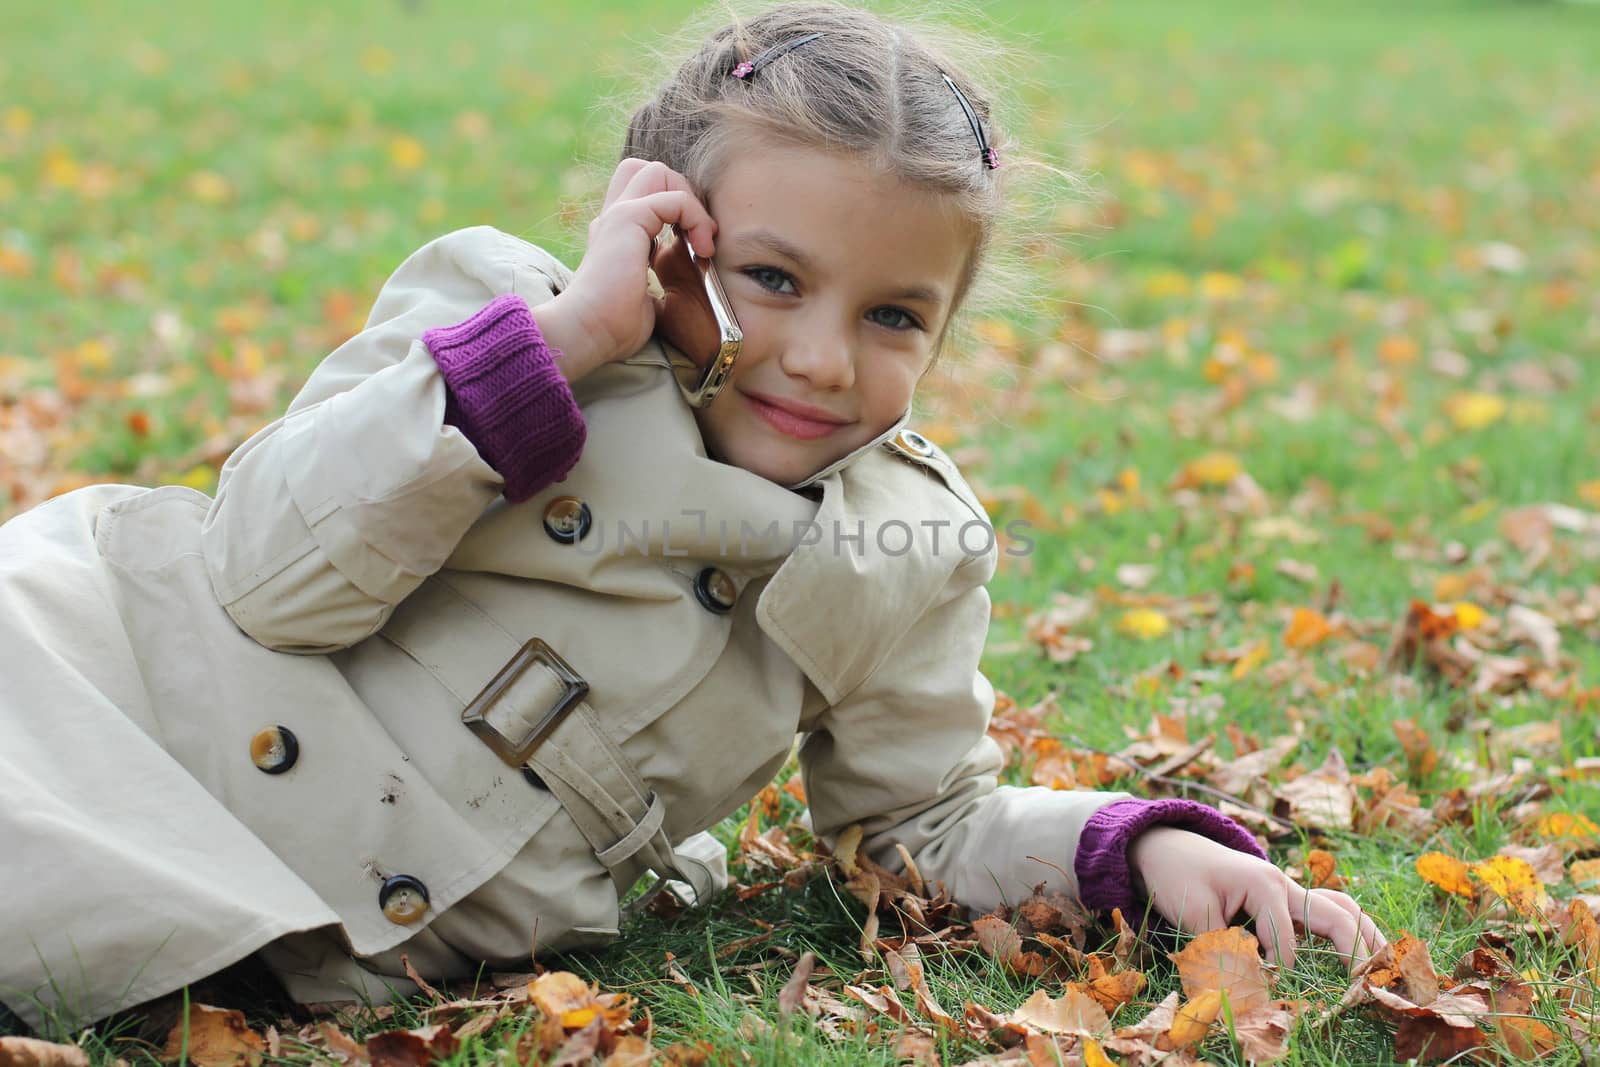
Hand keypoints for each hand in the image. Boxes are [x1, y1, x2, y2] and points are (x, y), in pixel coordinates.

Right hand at [536, 159, 717, 383]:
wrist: (587, 332)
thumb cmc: (614, 327)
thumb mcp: (646, 296)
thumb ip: (661, 275)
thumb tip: (688, 269)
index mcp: (616, 235)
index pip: (644, 195)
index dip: (676, 210)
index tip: (694, 249)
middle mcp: (613, 218)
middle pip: (647, 171)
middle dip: (682, 192)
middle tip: (696, 234)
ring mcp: (618, 214)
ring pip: (658, 172)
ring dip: (691, 201)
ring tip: (703, 242)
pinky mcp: (627, 218)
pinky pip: (675, 198)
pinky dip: (696, 218)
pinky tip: (702, 250)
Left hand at [1129, 826, 1386, 970]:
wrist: (1165, 846)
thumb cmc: (1177, 874)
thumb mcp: (1191, 911)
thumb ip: (1218, 949)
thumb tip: (1240, 990)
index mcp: (1264, 884)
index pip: (1285, 940)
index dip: (1279, 971)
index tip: (1270, 993)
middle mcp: (1285, 884)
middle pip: (1337, 913)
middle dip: (1358, 948)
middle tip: (1371, 984)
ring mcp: (1288, 890)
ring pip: (1341, 907)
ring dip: (1365, 935)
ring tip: (1385, 968)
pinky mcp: (1285, 900)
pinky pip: (1327, 911)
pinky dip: (1347, 930)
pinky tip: (1361, 955)